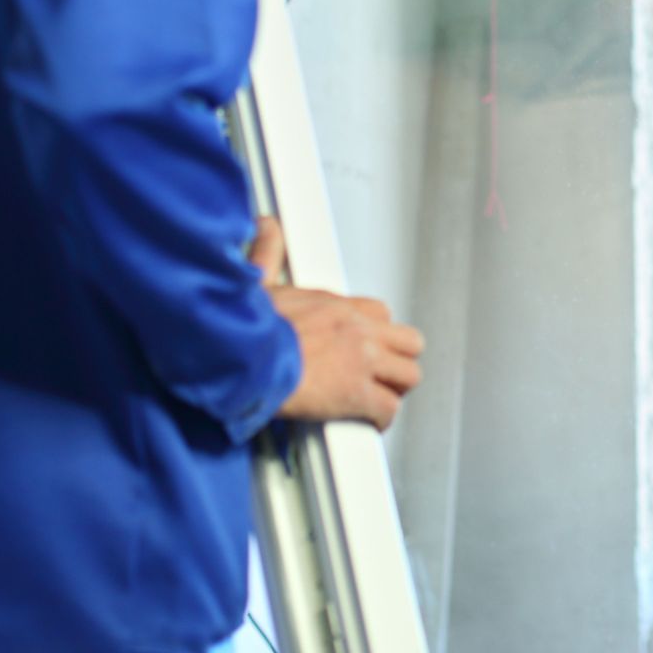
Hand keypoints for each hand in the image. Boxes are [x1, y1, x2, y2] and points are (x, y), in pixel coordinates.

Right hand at [248, 217, 424, 431]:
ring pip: (408, 374)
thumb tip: (266, 229)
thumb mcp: (259, 282)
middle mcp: (356, 330)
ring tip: (382, 397)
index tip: (368, 345)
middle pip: (408, 342)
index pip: (380, 314)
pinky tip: (371, 423)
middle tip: (385, 373)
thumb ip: (268, 254)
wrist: (243, 358)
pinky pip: (388, 408)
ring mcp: (361, 361)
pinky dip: (382, 419)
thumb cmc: (247, 328)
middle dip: (399, 359)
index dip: (378, 333)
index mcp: (336, 306)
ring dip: (396, 388)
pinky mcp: (355, 393)